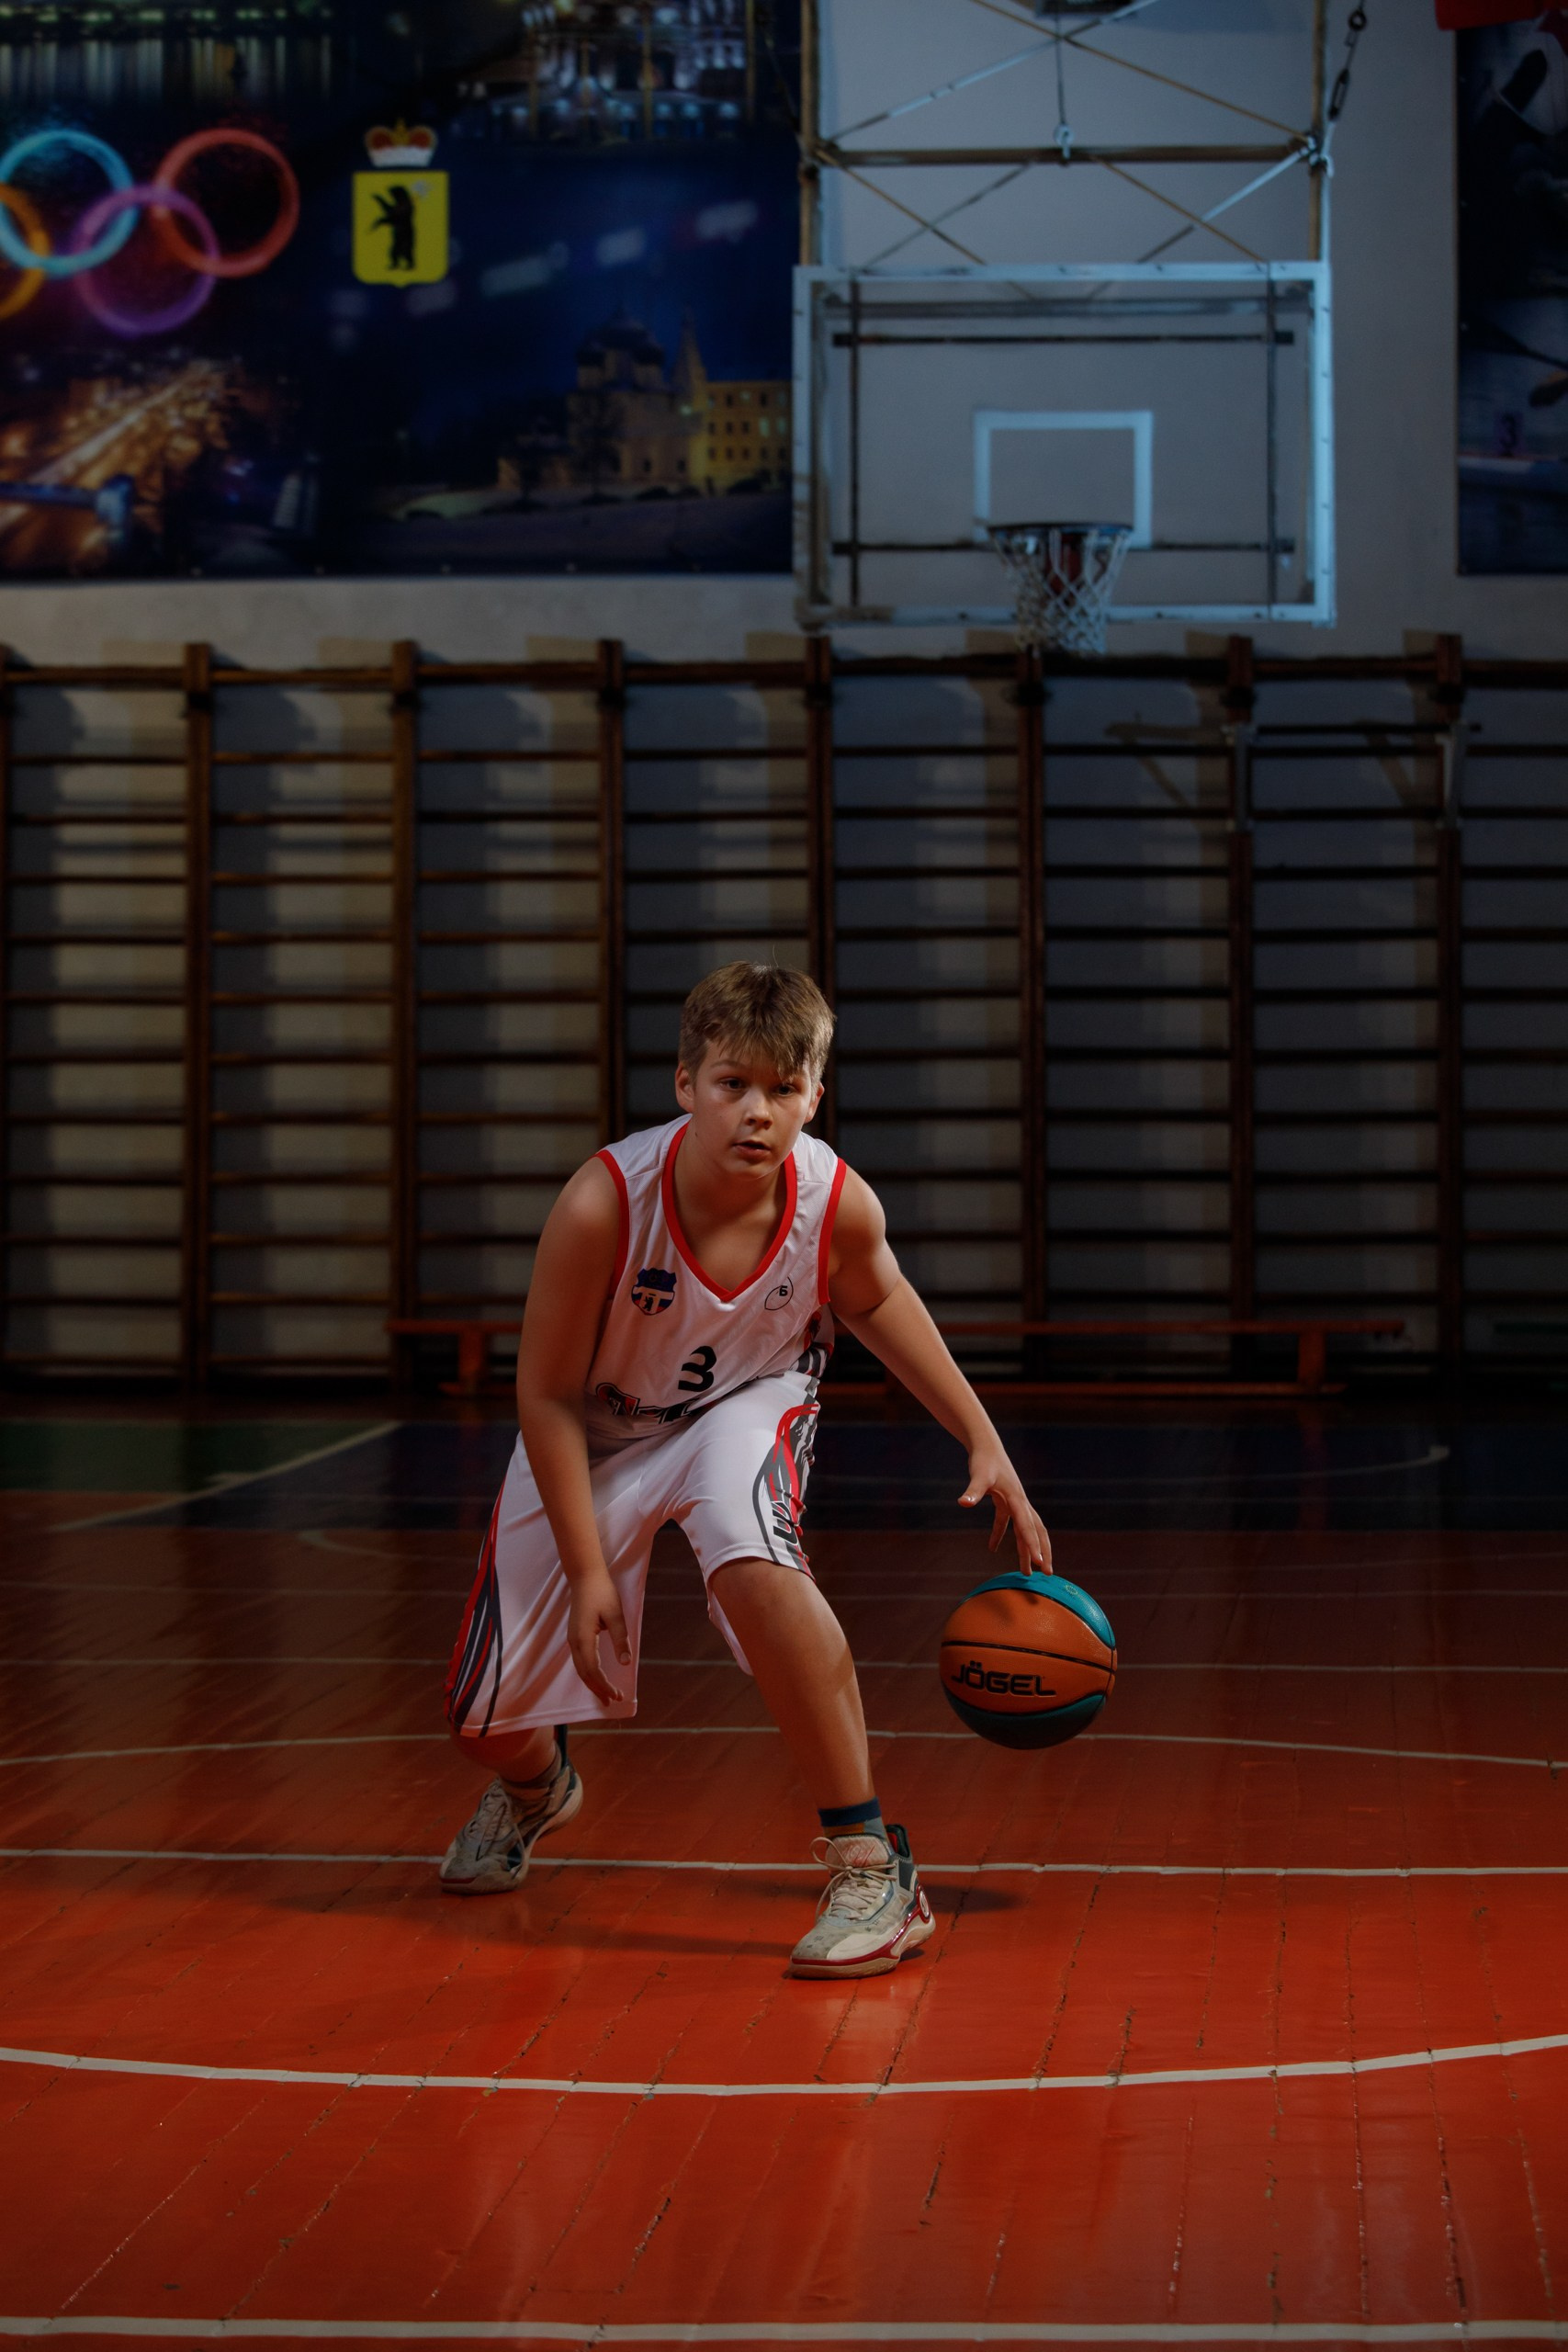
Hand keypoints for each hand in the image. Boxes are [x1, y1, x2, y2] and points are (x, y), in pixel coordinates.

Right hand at [566, 1563, 630, 1704]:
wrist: (585, 1576)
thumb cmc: (602, 1593)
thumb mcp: (616, 1615)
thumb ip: (621, 1640)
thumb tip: (626, 1663)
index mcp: (583, 1638)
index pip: (593, 1670)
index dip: (604, 1685)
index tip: (617, 1695)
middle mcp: (574, 1642)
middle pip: (584, 1673)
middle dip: (597, 1689)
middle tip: (612, 1702)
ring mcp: (572, 1639)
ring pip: (580, 1668)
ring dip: (592, 1683)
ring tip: (605, 1695)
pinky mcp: (575, 1636)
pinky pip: (579, 1661)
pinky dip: (588, 1673)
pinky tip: (596, 1677)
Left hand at [959, 1445, 1051, 1573]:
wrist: (985, 1446)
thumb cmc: (983, 1460)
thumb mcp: (978, 1476)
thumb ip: (972, 1491)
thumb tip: (963, 1503)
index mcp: (1017, 1499)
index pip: (1027, 1527)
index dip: (1034, 1546)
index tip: (1039, 1564)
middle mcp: (1020, 1502)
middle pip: (1037, 1531)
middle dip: (1042, 1552)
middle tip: (1047, 1573)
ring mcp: (1014, 1502)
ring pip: (1026, 1529)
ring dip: (1027, 1549)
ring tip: (1026, 1572)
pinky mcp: (1004, 1501)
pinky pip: (1006, 1523)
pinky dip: (1000, 1535)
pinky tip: (991, 1548)